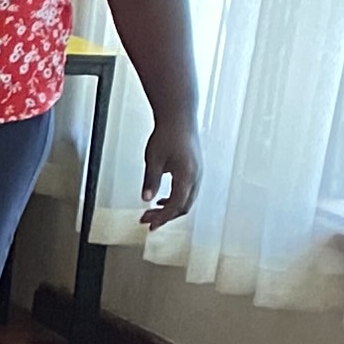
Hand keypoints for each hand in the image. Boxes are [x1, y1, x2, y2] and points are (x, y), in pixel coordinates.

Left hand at [139, 116, 200, 230]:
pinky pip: (187, 191)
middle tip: (146, 220)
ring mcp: (197, 173)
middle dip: (165, 216)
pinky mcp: (194, 169)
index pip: (176, 205)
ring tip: (151, 213)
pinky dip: (175, 199)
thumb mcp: (153, 160)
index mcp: (187, 176)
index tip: (151, 226)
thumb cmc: (167, 135)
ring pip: (186, 199)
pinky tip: (162, 200)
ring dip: (170, 209)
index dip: (163, 218)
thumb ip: (151, 181)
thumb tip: (146, 199)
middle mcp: (196, 177)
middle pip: (183, 206)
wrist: (179, 117)